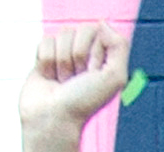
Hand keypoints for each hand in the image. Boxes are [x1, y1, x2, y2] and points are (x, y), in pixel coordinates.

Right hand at [17, 23, 129, 142]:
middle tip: (76, 78)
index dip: (93, 52)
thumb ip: (119, 46)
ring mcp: (65, 55)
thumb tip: (102, 23)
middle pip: (77, 30)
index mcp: (106, 57)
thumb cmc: (84, 101)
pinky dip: (46, 60)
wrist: (53, 117)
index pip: (97, 30)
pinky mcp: (45, 57)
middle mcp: (87, 54)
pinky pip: (44, 41)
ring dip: (61, 61)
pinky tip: (50, 77)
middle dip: (76, 56)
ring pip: (60, 35)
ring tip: (63, 80)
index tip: (93, 74)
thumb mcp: (114, 77)